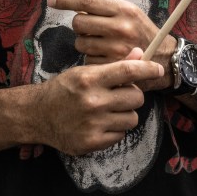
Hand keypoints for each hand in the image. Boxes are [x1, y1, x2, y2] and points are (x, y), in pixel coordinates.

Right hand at [36, 47, 162, 155]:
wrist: (38, 115)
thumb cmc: (64, 89)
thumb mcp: (85, 72)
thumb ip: (114, 66)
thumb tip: (140, 53)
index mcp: (90, 79)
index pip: (128, 71)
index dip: (147, 69)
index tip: (158, 69)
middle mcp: (92, 101)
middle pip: (136, 97)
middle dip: (132, 95)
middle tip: (119, 95)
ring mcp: (93, 123)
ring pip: (132, 118)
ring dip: (125, 114)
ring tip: (108, 111)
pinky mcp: (92, 142)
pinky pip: (121, 135)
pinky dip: (115, 130)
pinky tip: (100, 124)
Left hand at [48, 0, 175, 90]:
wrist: (164, 58)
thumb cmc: (140, 31)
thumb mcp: (126, 12)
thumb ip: (100, 6)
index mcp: (123, 9)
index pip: (87, 1)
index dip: (66, 0)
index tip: (53, 0)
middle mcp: (120, 27)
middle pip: (79, 23)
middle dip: (80, 26)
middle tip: (92, 29)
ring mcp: (116, 48)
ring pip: (81, 43)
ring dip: (86, 43)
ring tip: (103, 44)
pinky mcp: (112, 66)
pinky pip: (87, 59)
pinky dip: (92, 58)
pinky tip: (105, 57)